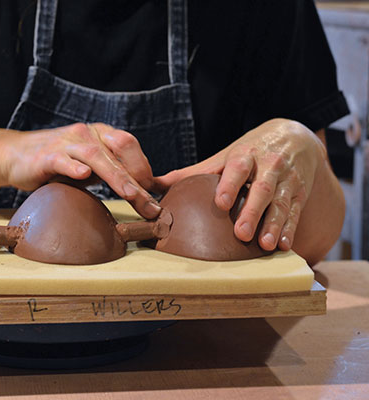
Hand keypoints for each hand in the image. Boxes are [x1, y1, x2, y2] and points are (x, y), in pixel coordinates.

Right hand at [2, 122, 161, 218]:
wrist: (15, 156)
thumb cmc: (56, 164)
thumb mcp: (87, 166)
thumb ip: (110, 172)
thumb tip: (140, 190)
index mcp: (99, 134)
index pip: (129, 146)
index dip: (144, 169)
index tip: (154, 195)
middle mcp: (86, 134)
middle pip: (119, 149)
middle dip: (138, 178)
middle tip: (149, 205)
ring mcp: (66, 143)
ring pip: (96, 155)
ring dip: (116, 176)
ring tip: (130, 194)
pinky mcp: (46, 156)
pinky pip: (63, 160)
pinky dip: (74, 167)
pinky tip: (83, 175)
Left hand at [154, 118, 325, 250]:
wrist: (295, 136)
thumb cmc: (250, 151)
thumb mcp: (224, 156)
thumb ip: (193, 173)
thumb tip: (153, 184)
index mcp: (245, 156)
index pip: (237, 168)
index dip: (230, 184)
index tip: (221, 202)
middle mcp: (268, 166)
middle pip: (261, 190)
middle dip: (252, 212)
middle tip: (241, 234)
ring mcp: (287, 180)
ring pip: (281, 203)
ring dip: (274, 225)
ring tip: (265, 245)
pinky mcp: (300, 193)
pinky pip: (296, 212)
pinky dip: (290, 229)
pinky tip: (283, 245)